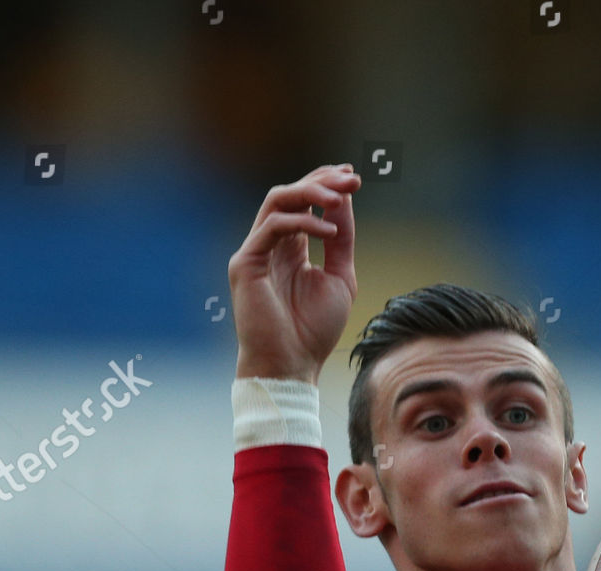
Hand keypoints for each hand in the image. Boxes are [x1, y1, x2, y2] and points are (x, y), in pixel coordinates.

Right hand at [228, 164, 361, 381]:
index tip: (354, 175)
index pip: (304, 203)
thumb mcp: (340, 277)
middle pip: (290, 194)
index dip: (326, 183)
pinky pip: (272, 227)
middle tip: (352, 177)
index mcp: (290, 248)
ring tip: (340, 198)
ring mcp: (255, 251)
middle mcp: (270, 245)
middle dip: (322, 180)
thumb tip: (345, 200)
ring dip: (310, 192)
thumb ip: (341, 240)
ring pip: (277, 201)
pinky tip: (329, 232)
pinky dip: (303, 223)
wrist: (292, 364)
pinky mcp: (246, 263)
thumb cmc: (314, 329)